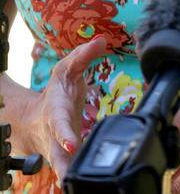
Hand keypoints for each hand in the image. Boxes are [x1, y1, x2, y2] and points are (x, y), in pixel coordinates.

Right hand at [22, 35, 107, 181]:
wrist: (38, 119)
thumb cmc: (56, 92)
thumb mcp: (67, 69)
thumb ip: (83, 55)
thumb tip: (101, 40)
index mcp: (55, 113)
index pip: (60, 123)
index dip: (65, 133)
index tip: (71, 143)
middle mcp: (56, 137)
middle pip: (58, 156)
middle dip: (65, 168)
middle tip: (70, 181)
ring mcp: (60, 153)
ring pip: (64, 171)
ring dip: (72, 178)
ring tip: (82, 189)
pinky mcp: (68, 162)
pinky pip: (73, 173)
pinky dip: (80, 181)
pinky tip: (91, 187)